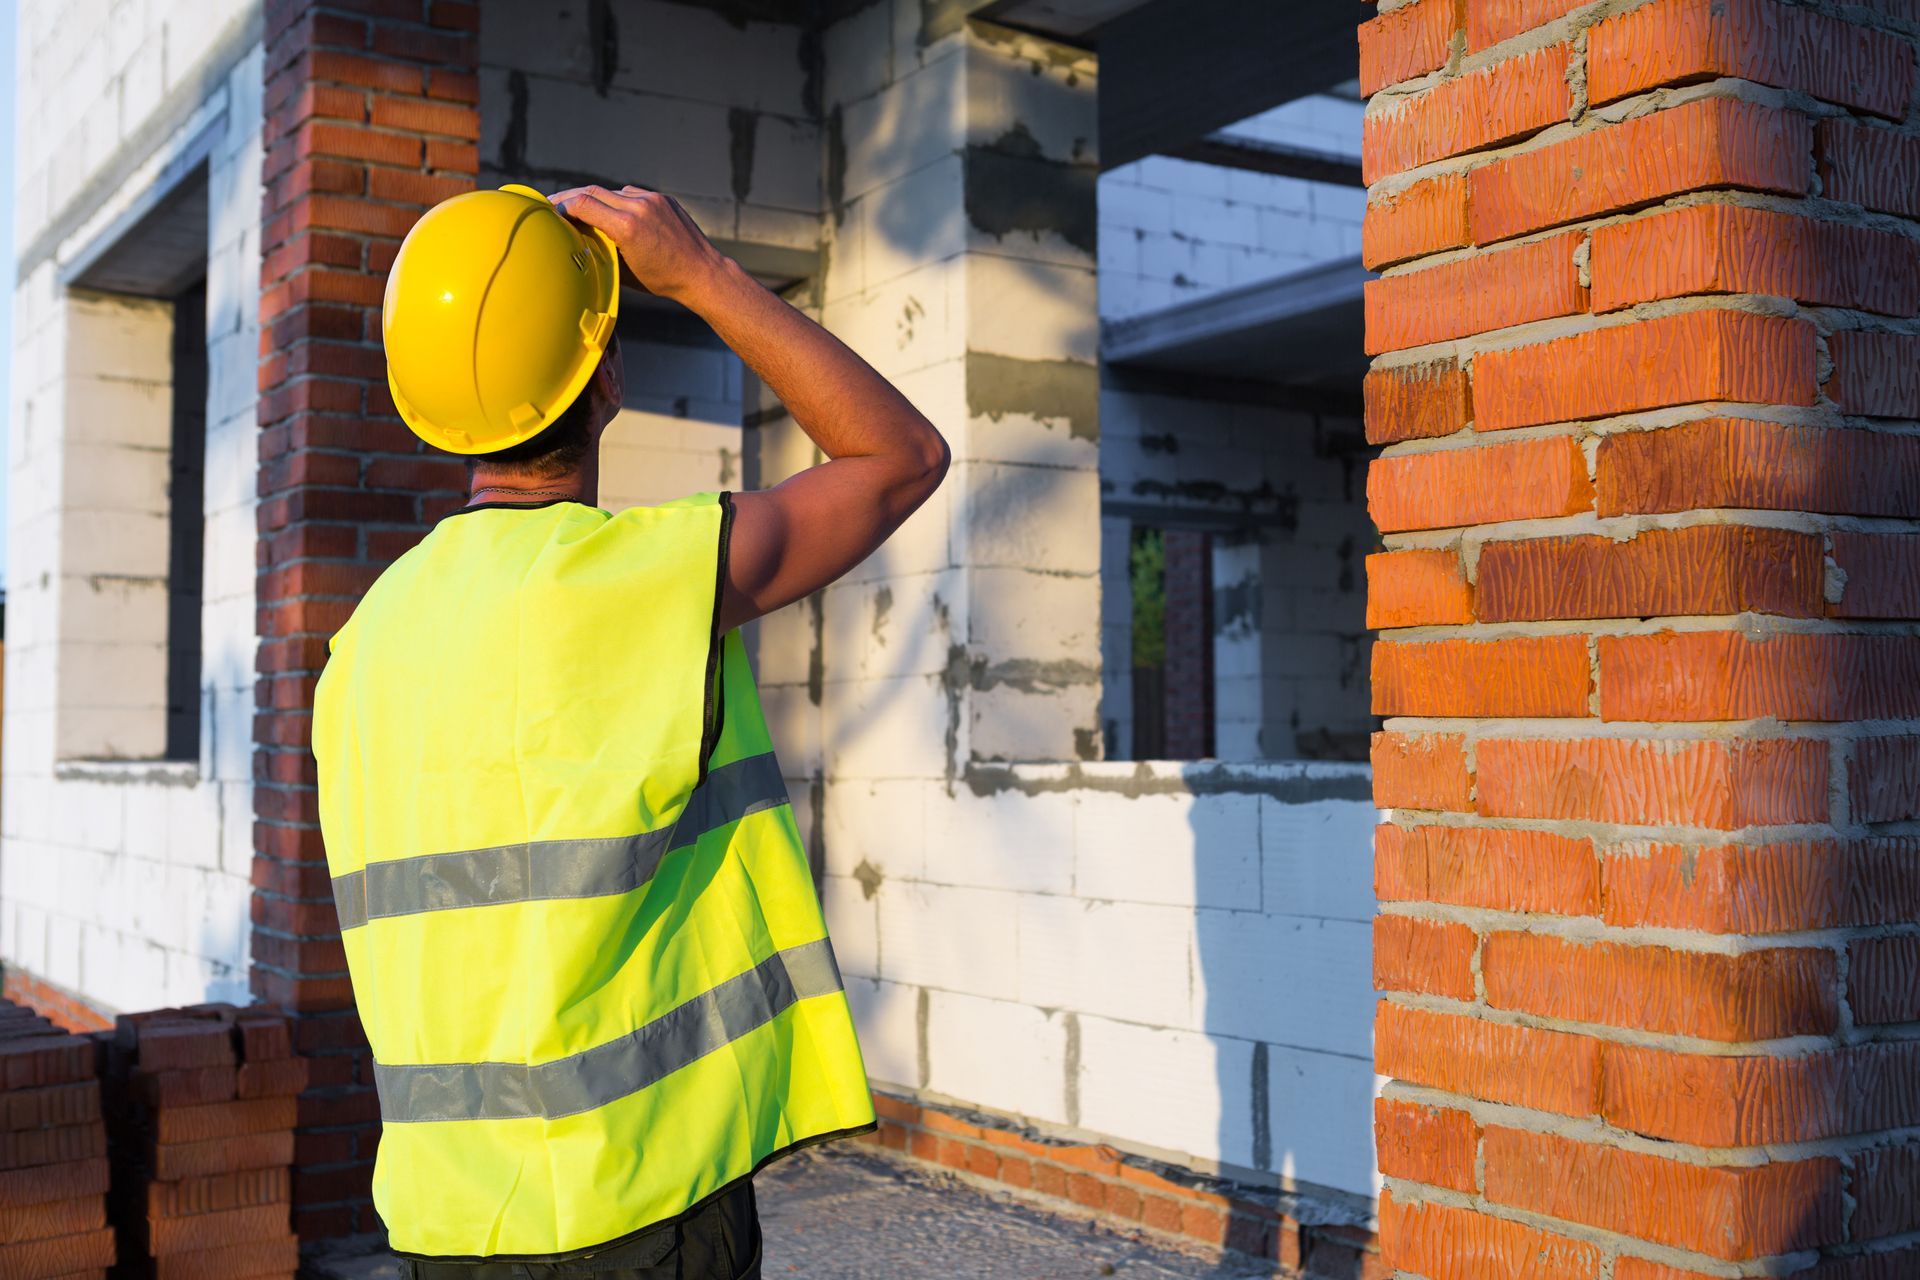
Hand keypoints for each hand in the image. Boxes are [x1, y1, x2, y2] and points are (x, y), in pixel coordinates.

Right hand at [549, 185, 730, 304]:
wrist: (703, 273)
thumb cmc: (662, 280)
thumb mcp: (622, 270)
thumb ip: (598, 247)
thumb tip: (577, 237)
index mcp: (626, 227)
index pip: (581, 203)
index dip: (560, 206)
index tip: (549, 213)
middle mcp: (638, 206)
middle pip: (591, 191)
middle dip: (570, 198)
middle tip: (553, 206)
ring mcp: (652, 199)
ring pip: (611, 191)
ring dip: (594, 199)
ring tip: (581, 211)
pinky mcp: (663, 198)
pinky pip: (632, 194)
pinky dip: (618, 202)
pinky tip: (612, 214)